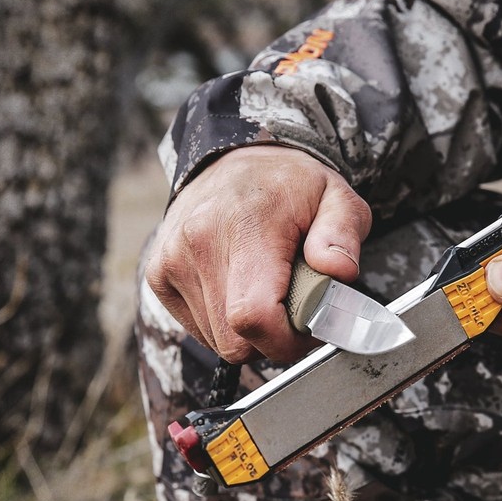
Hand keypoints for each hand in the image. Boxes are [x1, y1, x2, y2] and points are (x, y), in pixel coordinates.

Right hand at [145, 145, 371, 363]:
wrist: (235, 159)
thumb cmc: (289, 184)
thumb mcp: (337, 197)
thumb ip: (343, 234)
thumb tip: (338, 272)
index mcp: (244, 226)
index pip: (254, 317)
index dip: (288, 340)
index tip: (310, 325)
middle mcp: (197, 244)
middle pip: (236, 341)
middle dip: (274, 338)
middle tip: (296, 306)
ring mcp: (171, 262)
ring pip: (218, 341)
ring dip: (249, 331)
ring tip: (267, 289)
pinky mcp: (158, 275)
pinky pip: (199, 329)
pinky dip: (225, 322)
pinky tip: (239, 288)